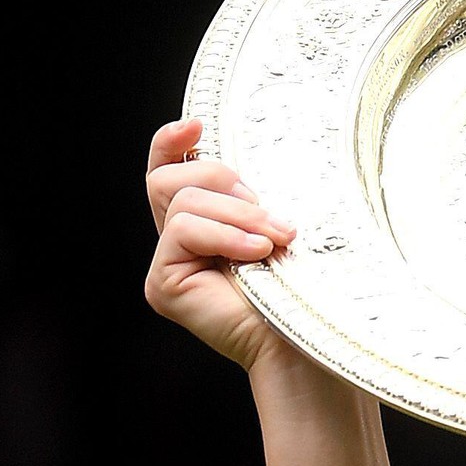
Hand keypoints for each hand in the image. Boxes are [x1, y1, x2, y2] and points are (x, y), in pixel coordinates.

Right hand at [142, 118, 299, 369]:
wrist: (303, 340)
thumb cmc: (299, 286)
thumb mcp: (271, 222)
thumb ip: (244, 193)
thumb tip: (229, 157)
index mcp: (201, 222)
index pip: (168, 169)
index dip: (172, 141)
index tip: (197, 125)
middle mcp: (177, 242)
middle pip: (171, 178)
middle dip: (223, 181)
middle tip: (268, 213)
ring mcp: (166, 264)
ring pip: (184, 202)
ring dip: (238, 215)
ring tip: (275, 240)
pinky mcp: (162, 283)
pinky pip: (183, 231)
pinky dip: (224, 236)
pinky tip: (256, 254)